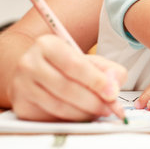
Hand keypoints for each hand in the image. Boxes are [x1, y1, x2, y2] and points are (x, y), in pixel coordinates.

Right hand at [8, 34, 126, 121]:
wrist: (37, 72)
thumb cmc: (67, 66)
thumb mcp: (90, 61)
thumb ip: (109, 70)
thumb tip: (113, 85)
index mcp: (47, 45)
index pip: (74, 65)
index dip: (96, 81)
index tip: (112, 93)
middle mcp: (29, 63)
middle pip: (66, 87)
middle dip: (93, 101)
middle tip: (110, 107)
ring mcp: (22, 85)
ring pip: (58, 105)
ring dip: (84, 112)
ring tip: (100, 111)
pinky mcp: (21, 105)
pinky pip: (50, 116)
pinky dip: (71, 118)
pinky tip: (83, 114)